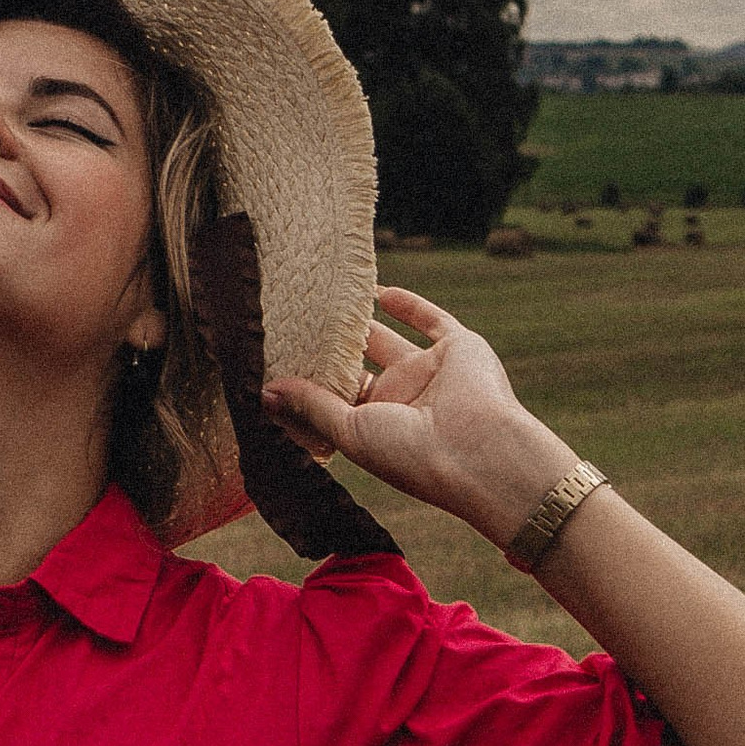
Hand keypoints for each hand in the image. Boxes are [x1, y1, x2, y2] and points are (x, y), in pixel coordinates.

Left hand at [263, 283, 575, 549]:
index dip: (309, 381)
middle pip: (357, 366)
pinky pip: (431, 319)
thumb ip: (311, 406)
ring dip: (361, 322)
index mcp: (375, 426)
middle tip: (294, 322)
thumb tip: (265, 392)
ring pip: (388, 341)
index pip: (334, 398)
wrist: (480, 450)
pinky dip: (408, 304)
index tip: (276, 359)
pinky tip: (377, 291)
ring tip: (326, 300)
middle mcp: (401, 400)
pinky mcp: (456, 347)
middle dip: (330, 348)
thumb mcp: (350, 430)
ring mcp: (429, 372)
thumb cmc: (411, 454)